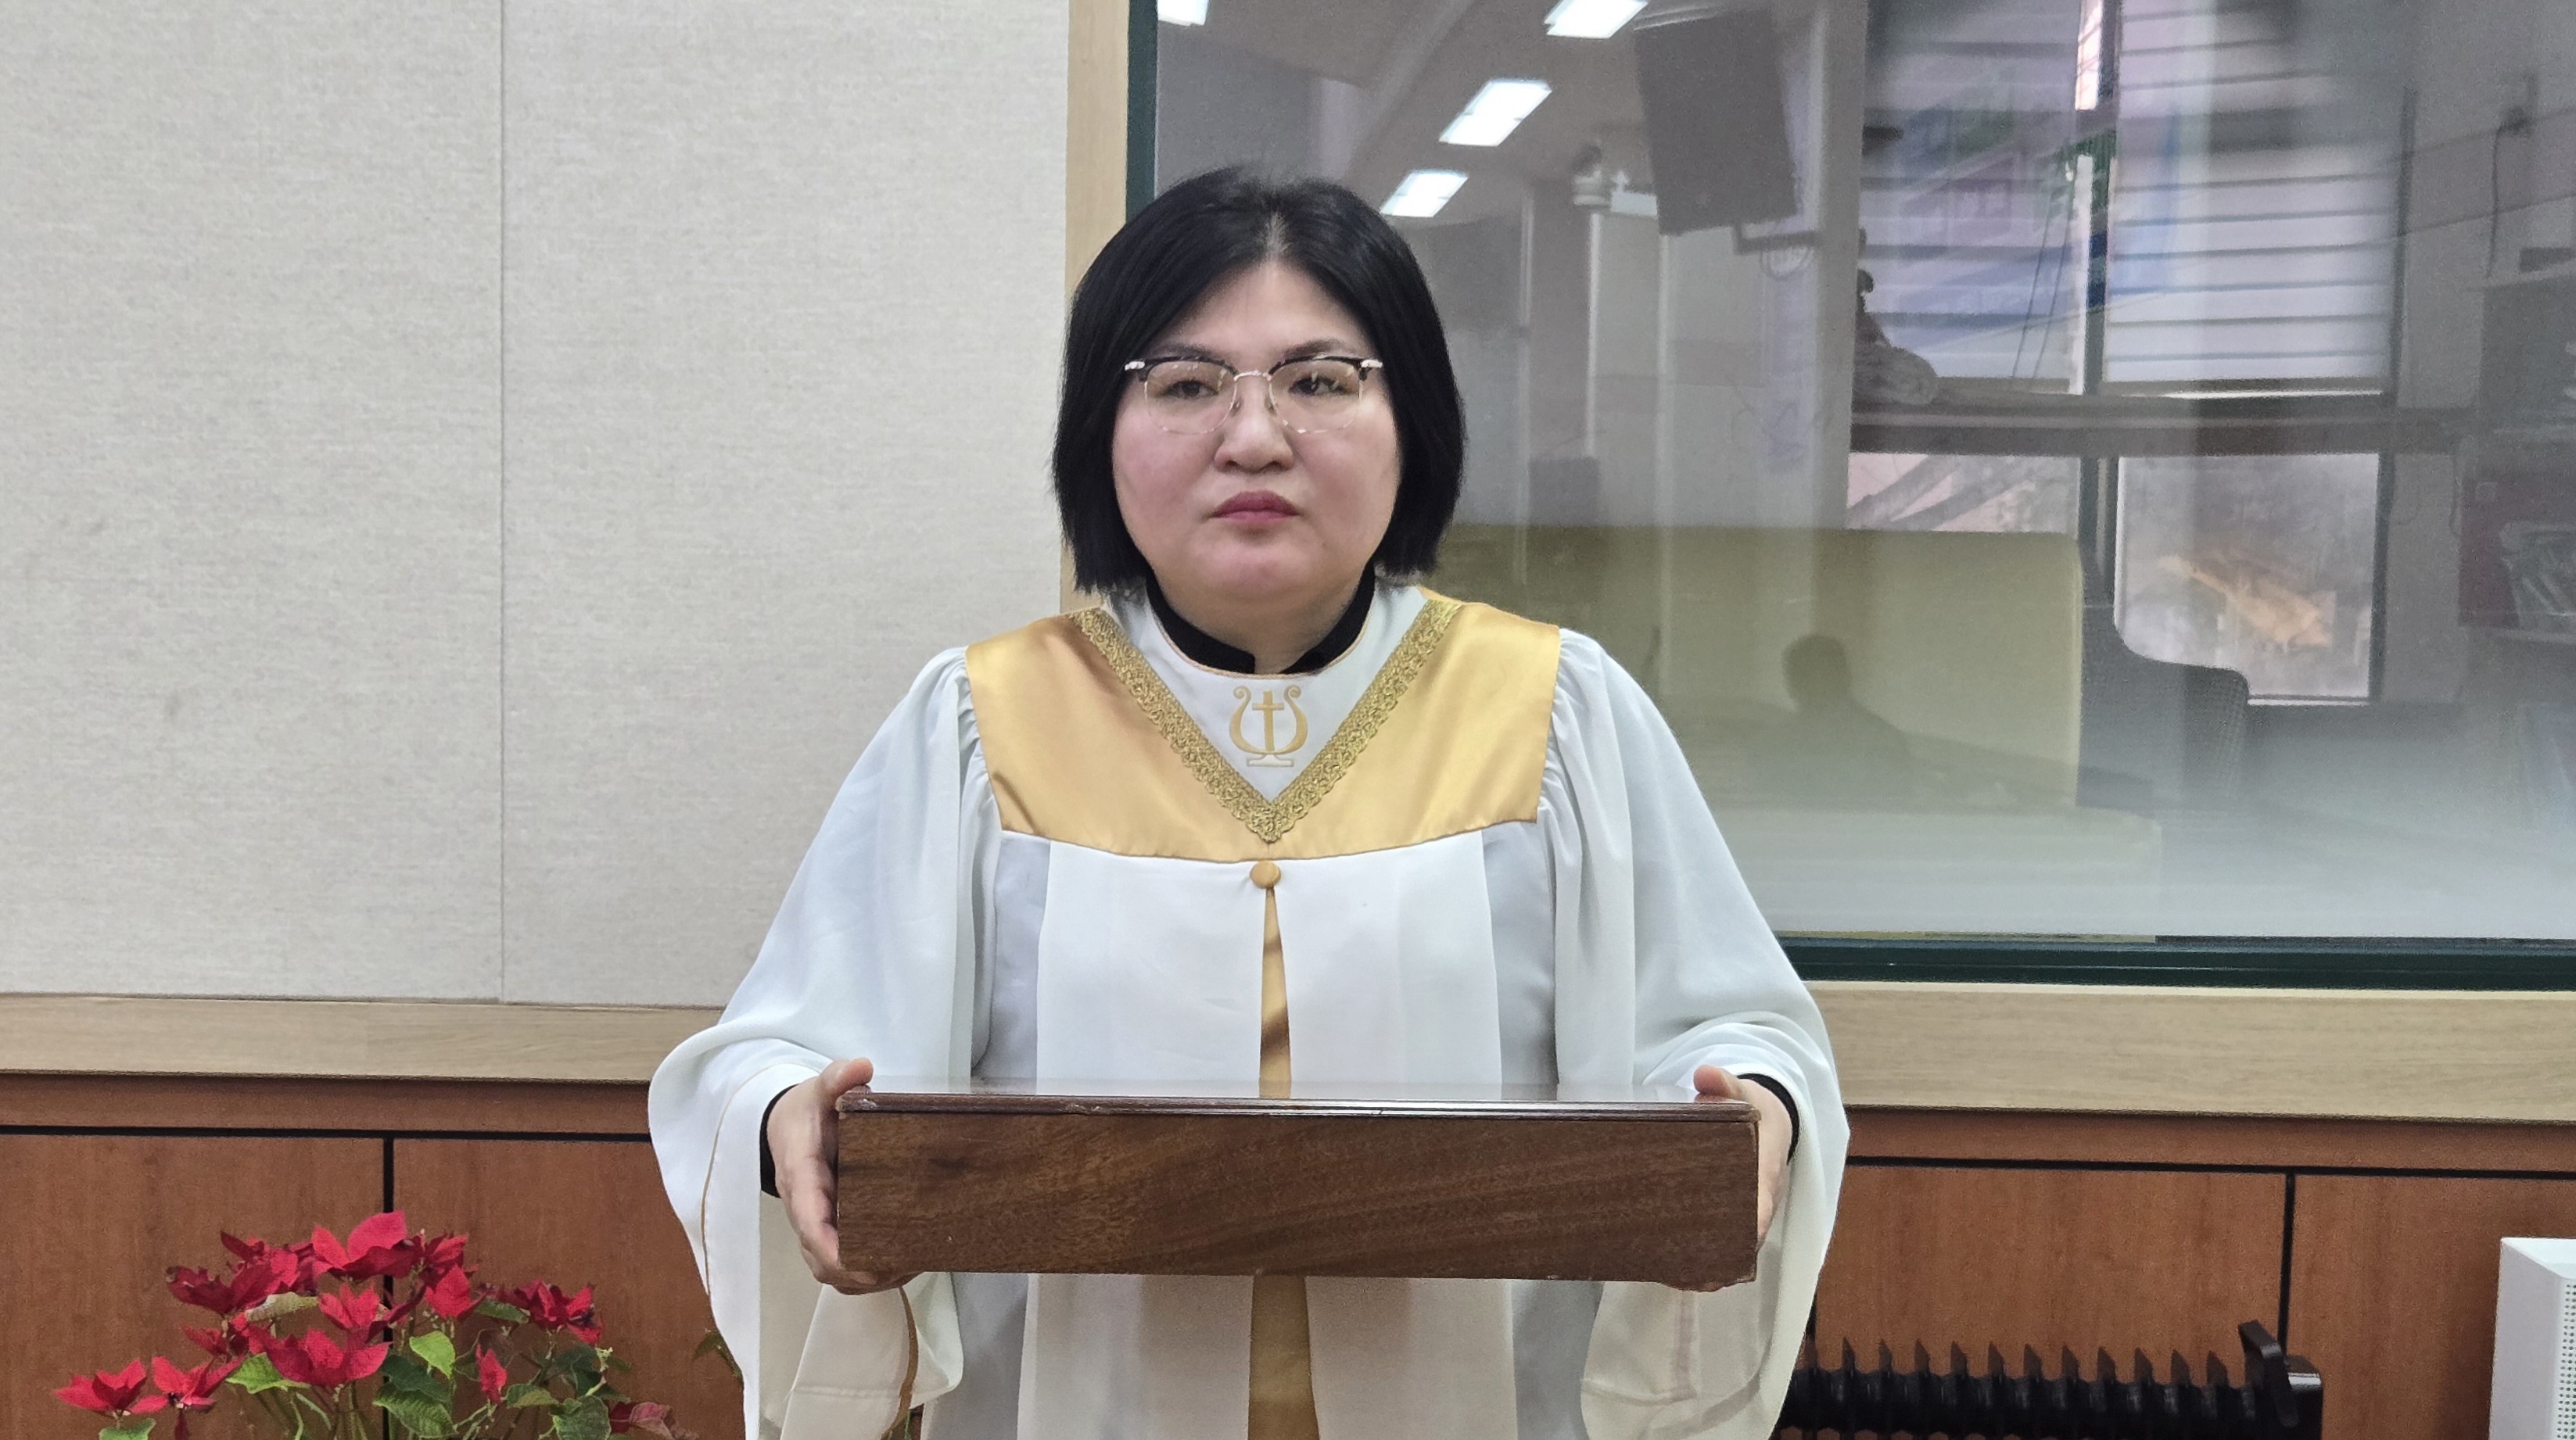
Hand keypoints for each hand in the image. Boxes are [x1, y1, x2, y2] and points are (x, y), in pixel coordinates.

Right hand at [765, 1056, 916, 1295]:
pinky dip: (865, 1274)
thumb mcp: (818, 1089)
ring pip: (829, 1270)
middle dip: (858, 1271)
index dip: (831, 1247)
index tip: (862, 1261)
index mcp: (800, 1177)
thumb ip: (836, 1078)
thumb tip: (860, 1067)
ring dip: (865, 1278)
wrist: (786, 1125)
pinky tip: (901, 1264)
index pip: (809, 1221)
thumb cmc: (807, 1111)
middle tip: (906, 1264)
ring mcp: (813, 1224)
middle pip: (821, 1258)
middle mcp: (803, 1209)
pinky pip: (838, 1264)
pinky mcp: (826, 1230)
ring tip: (911, 1267)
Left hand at [1685, 1064, 1791, 1288]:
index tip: (1728, 1246)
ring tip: (1671, 1278)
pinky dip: (1705, 1262)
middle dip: (1719, 1258)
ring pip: (1734, 1250)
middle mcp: (1760, 1201)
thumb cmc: (1755, 1111)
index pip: (1761, 1206)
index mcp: (1765, 1172)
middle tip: (1681, 1270)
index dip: (1748, 1227)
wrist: (1772, 1123)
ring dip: (1708, 1267)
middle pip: (1744, 1239)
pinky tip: (1671, 1272)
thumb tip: (1704, 1074)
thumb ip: (1725, 1084)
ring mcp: (1750, 1214)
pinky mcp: (1738, 1219)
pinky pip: (1725, 1247)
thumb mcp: (1745, 1093)